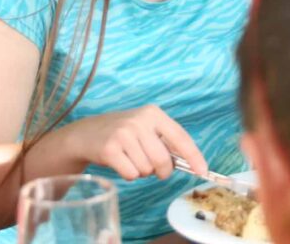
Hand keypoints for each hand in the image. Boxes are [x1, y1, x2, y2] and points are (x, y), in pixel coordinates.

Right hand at [63, 104, 206, 181]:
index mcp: (153, 114)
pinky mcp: (110, 149)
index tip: (202, 171)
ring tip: (131, 159)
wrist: (86, 133)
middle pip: (163, 160)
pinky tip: (121, 163)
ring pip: (147, 170)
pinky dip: (129, 175)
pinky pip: (131, 175)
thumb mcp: (146, 128)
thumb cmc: (123, 133)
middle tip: (153, 169)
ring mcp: (123, 134)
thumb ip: (166, 141)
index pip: (180, 138)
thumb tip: (191, 162)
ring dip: (142, 172)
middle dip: (161, 171)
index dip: (194, 156)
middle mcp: (139, 121)